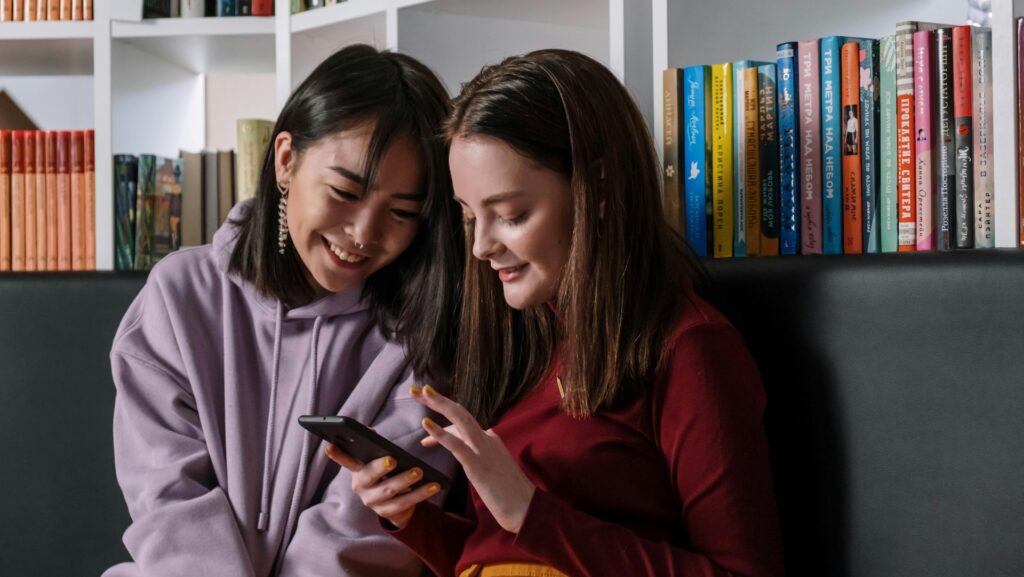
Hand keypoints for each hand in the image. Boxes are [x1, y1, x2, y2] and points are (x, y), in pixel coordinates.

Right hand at [324, 445, 440, 529]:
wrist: (395, 504)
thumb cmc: (386, 474)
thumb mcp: (379, 460)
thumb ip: (374, 446)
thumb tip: (370, 430)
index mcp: (358, 471)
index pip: (346, 461)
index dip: (337, 455)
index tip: (329, 446)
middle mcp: (361, 487)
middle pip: (370, 477)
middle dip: (380, 468)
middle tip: (393, 460)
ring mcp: (372, 502)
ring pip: (389, 491)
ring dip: (405, 481)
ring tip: (420, 472)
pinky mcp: (387, 513)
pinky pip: (405, 503)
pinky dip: (421, 494)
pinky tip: (433, 486)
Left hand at [413, 385, 535, 533]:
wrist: (525, 509)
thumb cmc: (509, 494)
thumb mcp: (492, 469)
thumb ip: (478, 458)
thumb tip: (464, 455)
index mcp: (491, 439)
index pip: (463, 425)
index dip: (442, 424)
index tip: (425, 425)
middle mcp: (488, 438)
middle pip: (460, 413)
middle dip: (438, 400)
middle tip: (417, 389)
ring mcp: (484, 450)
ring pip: (460, 420)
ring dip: (440, 404)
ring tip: (421, 392)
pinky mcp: (478, 465)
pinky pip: (456, 445)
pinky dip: (440, 433)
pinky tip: (426, 424)